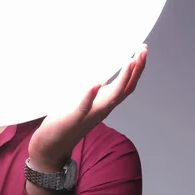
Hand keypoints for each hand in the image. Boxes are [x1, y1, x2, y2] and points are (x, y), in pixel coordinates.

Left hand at [28, 44, 147, 167]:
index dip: (137, 68)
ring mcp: (90, 114)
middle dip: (136, 69)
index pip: (126, 85)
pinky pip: (84, 107)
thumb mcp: (84, 102)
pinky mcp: (74, 119)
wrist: (52, 146)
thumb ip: (95, 92)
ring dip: (122, 79)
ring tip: (129, 61)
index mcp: (104, 103)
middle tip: (143, 50)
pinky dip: (90, 96)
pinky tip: (95, 84)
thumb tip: (100, 78)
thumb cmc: (67, 121)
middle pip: (125, 88)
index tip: (142, 49)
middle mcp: (102, 108)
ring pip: (111, 97)